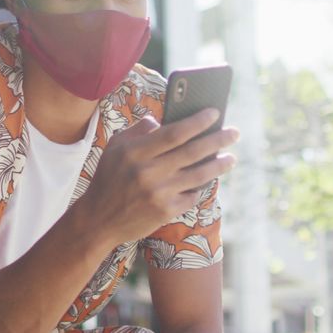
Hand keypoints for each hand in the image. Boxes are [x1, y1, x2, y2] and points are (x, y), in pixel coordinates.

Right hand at [73, 109, 238, 244]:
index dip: (197, 122)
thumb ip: (137, 131)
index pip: (174, 132)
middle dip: (218, 140)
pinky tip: (208, 180)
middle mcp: (148, 172)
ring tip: (231, 158)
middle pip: (192, 152)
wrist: (99, 220)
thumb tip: (160, 119)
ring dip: (219, 165)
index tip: (214, 113)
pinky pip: (191, 195)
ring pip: (199, 175)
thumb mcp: (114, 149)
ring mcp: (159, 193)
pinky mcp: (165, 212)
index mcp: (135, 152)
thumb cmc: (108, 179)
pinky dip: (200, 187)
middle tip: (234, 132)